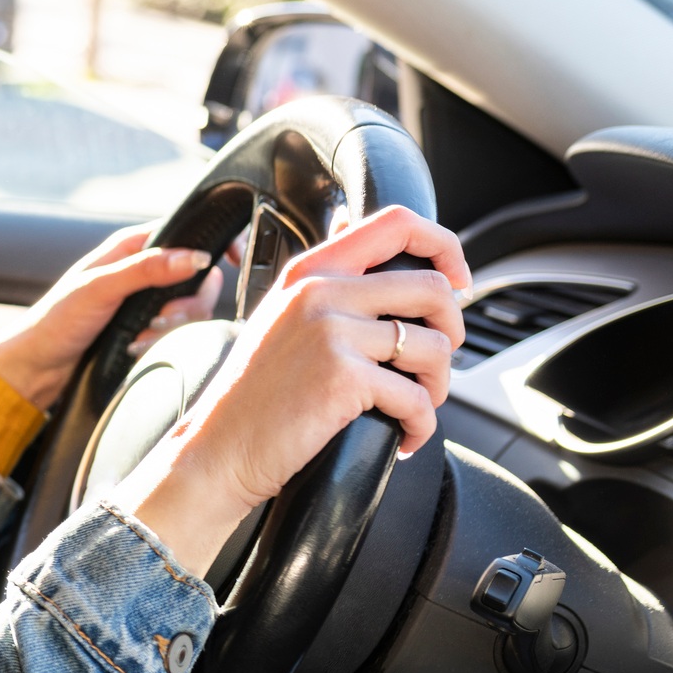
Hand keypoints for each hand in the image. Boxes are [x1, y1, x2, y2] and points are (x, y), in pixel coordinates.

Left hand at [0, 223, 224, 407]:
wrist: (37, 367)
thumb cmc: (55, 321)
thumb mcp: (99, 289)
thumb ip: (147, 270)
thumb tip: (194, 257)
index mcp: (131, 247)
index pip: (186, 232)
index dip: (213, 243)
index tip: (233, 259)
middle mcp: (143, 270)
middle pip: (198, 277)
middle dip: (188, 302)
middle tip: (161, 318)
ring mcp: (146, 301)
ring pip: (191, 308)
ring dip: (172, 326)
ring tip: (140, 336)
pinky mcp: (146, 328)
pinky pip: (176, 332)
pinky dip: (161, 342)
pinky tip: (136, 347)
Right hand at [119, 205, 469, 577]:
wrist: (218, 449)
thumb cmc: (251, 395)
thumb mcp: (282, 320)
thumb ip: (326, 287)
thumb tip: (375, 254)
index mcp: (310, 272)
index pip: (396, 224)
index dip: (443, 247)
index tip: (455, 280)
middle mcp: (319, 293)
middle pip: (432, 288)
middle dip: (453, 331)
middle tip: (434, 362)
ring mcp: (331, 333)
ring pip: (435, 345)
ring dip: (438, 385)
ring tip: (414, 405)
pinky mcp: (343, 377)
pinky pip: (416, 398)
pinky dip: (421, 425)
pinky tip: (403, 436)